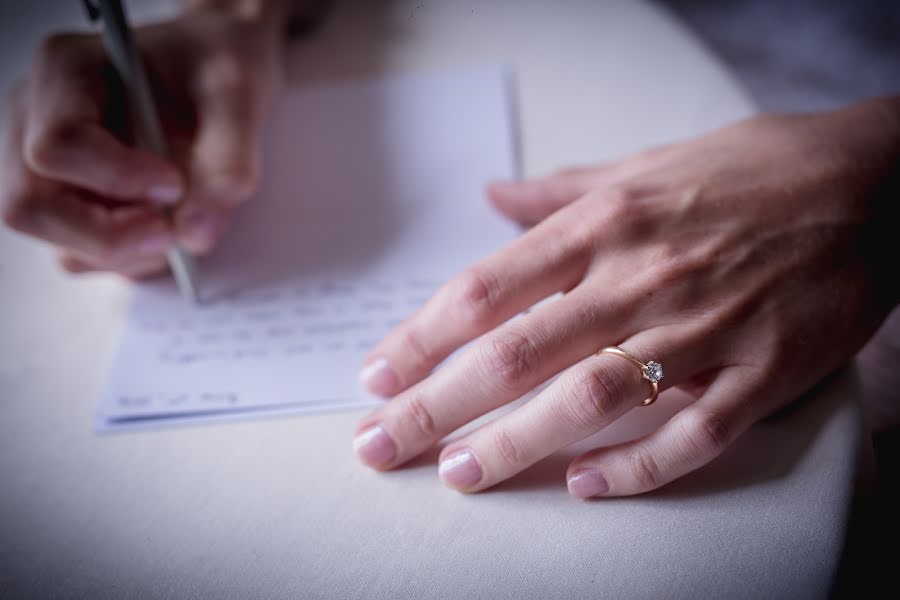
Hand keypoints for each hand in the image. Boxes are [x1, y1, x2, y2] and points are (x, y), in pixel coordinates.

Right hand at [0, 2, 286, 277]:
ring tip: (180, 225)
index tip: (174, 182)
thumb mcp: (238, 93)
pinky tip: (169, 229)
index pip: (58, 145)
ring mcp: (48, 171)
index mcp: (67, 73)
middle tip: (171, 235)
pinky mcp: (72, 207)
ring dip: (128, 253)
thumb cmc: (215, 69)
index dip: (116, 178)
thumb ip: (230, 157)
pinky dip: (132, 259)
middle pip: (31, 205)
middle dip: (108, 236)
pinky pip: (85, 257)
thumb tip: (197, 232)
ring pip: (59, 243)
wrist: (217, 79)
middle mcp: (38, 121)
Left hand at [353, 98, 899, 496]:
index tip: (376, 378)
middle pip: (515, 351)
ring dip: (517, 442)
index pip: (486, 289)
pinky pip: (693, 432)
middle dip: (437, 405)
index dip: (420, 339)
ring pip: (591, 396)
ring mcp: (705, 326)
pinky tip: (585, 487)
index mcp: (605, 223)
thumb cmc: (751, 170)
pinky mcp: (764, 370)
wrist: (874, 181)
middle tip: (380, 447)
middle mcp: (642, 274)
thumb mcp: (645, 165)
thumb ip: (560, 190)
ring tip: (460, 475)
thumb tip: (492, 196)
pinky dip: (637, 467)